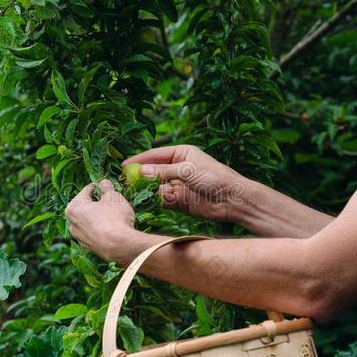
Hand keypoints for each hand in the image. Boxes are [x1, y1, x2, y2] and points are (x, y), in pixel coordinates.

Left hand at [65, 179, 138, 263]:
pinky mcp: (89, 248)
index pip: (87, 190)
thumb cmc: (114, 217)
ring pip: (90, 221)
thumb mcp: (113, 196)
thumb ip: (106, 188)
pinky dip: (101, 229)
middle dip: (98, 203)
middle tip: (112, 201)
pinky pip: (95, 233)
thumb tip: (104, 183)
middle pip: (86, 207)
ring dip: (99, 217)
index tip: (107, 187)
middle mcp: (72, 223)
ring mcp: (80, 238)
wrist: (119, 246)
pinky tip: (113, 228)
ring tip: (114, 215)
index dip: (99, 187)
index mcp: (73, 207)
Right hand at [123, 145, 250, 220]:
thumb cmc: (215, 178)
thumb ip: (163, 172)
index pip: (155, 155)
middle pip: (153, 171)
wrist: (233, 200)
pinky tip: (144, 202)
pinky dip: (153, 201)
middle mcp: (178, 169)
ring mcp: (178, 185)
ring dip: (144, 190)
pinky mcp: (180, 202)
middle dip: (139, 176)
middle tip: (123, 182)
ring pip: (156, 187)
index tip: (124, 166)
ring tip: (130, 193)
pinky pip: (162, 200)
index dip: (139, 160)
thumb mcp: (187, 170)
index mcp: (182, 154)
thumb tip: (141, 172)